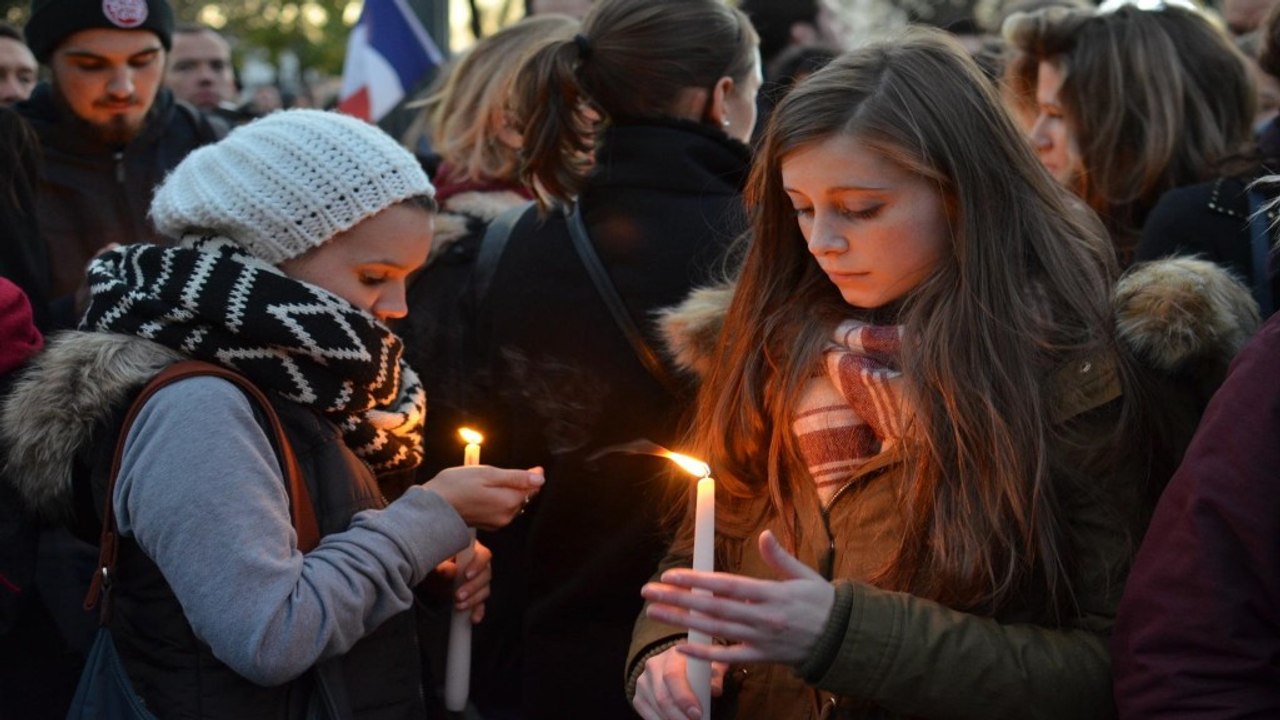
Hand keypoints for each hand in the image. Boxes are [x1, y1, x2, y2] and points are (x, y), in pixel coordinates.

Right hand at [425, 465, 543, 529]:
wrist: (433, 508)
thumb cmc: (457, 486)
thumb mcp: (488, 474)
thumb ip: (516, 477)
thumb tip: (540, 479)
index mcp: (509, 502)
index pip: (531, 488)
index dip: (532, 476)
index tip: (533, 468)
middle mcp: (507, 516)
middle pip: (522, 497)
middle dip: (518, 485)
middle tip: (502, 473)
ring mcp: (497, 523)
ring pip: (511, 503)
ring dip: (507, 492)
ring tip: (491, 482)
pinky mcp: (488, 525)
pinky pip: (501, 510)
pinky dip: (498, 500)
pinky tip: (485, 493)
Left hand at [432, 540, 492, 622]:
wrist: (426, 579)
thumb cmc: (432, 565)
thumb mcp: (433, 564)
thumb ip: (442, 566)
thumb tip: (452, 571)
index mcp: (470, 550)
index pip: (482, 555)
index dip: (478, 565)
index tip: (467, 575)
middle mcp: (478, 564)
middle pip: (486, 574)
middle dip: (473, 587)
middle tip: (458, 596)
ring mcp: (478, 580)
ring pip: (485, 589)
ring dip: (474, 599)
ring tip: (459, 606)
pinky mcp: (475, 595)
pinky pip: (482, 604)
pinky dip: (478, 611)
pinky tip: (473, 618)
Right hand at [632, 644, 725, 719]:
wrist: (678, 665)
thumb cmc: (698, 669)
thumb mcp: (710, 667)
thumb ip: (714, 677)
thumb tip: (714, 690)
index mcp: (672, 655)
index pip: (672, 676)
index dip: (684, 698)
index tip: (697, 714)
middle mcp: (653, 666)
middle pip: (662, 697)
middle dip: (680, 717)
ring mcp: (643, 682)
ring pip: (655, 708)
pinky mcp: (638, 698)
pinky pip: (647, 715)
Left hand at [640, 530, 833, 665]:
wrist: (843, 640)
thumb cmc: (822, 603)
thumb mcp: (804, 575)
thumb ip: (780, 557)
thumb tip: (764, 534)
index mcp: (771, 594)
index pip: (726, 585)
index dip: (696, 580)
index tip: (671, 575)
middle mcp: (762, 617)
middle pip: (712, 607)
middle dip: (678, 599)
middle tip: (649, 592)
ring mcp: (760, 639)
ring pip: (714, 630)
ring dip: (682, 620)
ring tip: (655, 612)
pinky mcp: (760, 657)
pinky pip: (727, 657)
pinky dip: (704, 653)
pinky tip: (681, 647)